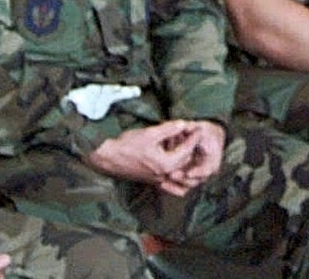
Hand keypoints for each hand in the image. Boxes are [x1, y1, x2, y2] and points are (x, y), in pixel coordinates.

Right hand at [85, 120, 218, 195]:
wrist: (108, 158)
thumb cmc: (127, 145)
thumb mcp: (150, 134)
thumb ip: (169, 129)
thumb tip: (184, 124)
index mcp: (166, 164)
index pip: (187, 150)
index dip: (194, 137)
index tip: (199, 127)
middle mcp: (164, 175)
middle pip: (186, 162)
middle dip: (191, 147)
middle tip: (194, 134)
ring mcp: (158, 180)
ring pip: (181, 174)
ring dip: (187, 161)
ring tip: (187, 147)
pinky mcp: (152, 181)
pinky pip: (171, 185)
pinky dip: (179, 179)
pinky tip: (180, 169)